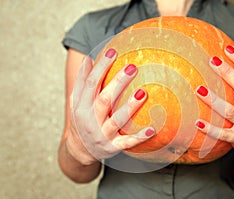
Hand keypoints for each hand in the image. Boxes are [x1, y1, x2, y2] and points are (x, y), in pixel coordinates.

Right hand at [66, 48, 154, 164]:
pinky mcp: (112, 147)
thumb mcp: (76, 102)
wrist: (80, 150)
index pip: (90, 84)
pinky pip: (127, 142)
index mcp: (81, 107)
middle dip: (118, 83)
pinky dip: (139, 137)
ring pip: (117, 120)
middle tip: (133, 67)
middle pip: (104, 100)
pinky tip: (152, 129)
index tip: (112, 52)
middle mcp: (90, 121)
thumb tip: (88, 58)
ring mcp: (102, 135)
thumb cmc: (81, 120)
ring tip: (143, 92)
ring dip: (130, 107)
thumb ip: (82, 82)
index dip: (100, 68)